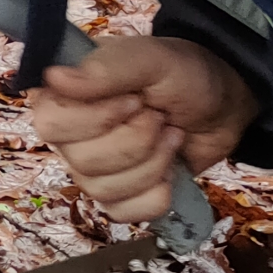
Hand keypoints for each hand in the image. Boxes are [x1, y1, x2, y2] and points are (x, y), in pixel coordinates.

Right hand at [33, 36, 258, 221]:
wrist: (222, 107)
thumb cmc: (181, 75)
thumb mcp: (150, 59)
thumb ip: (106, 68)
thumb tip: (55, 78)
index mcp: (65, 98)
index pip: (50, 125)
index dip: (95, 121)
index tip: (134, 101)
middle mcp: (71, 137)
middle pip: (81, 163)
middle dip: (136, 142)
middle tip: (159, 117)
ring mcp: (93, 170)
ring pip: (102, 191)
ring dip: (151, 165)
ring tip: (170, 136)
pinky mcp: (120, 196)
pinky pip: (122, 213)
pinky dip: (156, 194)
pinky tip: (170, 170)